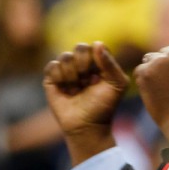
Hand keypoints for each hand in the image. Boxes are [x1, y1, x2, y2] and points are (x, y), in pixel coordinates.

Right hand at [45, 42, 128, 164]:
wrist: (87, 125)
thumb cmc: (104, 106)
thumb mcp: (117, 84)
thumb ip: (110, 64)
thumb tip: (97, 43)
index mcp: (98, 62)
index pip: (95, 46)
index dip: (97, 59)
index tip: (100, 76)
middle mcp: (82, 63)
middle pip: (79, 47)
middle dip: (84, 64)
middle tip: (87, 81)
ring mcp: (66, 70)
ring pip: (65, 57)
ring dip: (73, 75)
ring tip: (77, 89)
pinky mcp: (51, 78)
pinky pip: (52, 66)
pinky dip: (60, 78)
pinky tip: (66, 90)